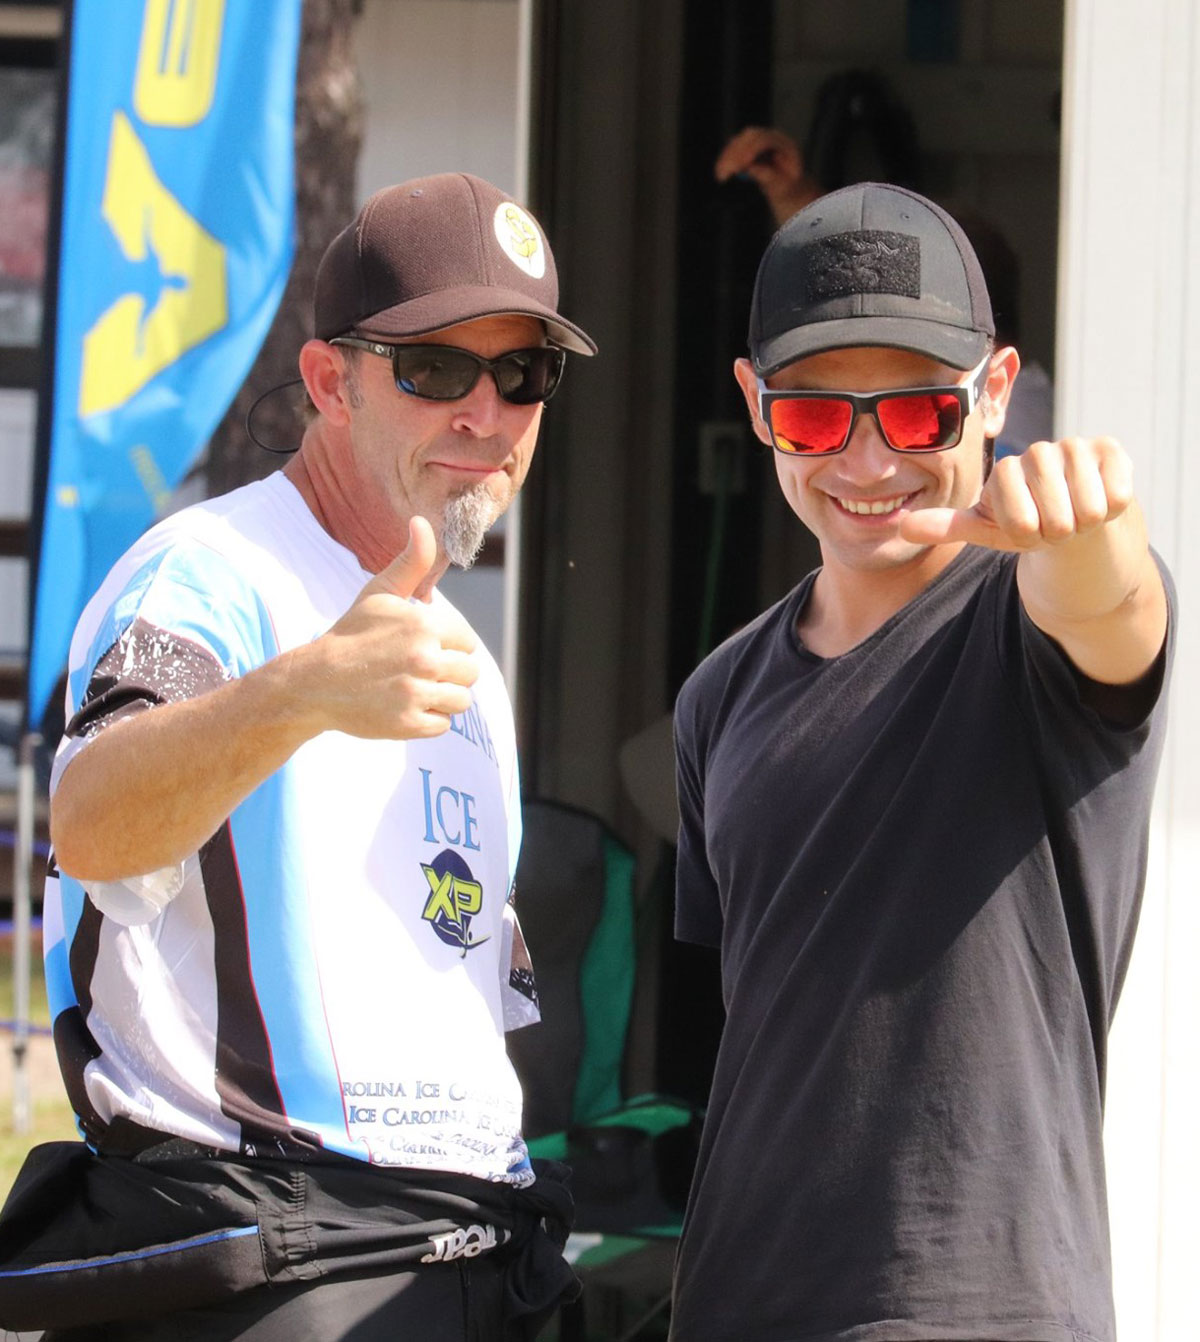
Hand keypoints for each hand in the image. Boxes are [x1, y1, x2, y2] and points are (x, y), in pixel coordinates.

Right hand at [298, 516, 479, 738]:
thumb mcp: (379, 593)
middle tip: (418, 671)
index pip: (468, 642)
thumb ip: (411, 561)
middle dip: (450, 673)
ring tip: (414, 689)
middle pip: (470, 672)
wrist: (313, 682)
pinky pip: (443, 725)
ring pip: (461, 701)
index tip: (422, 647)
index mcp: (425, 625)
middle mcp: (425, 659)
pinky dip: (428, 720)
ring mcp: (416, 694)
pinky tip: (404, 706)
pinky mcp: (408, 724)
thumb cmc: (351, 634)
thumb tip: (422, 522)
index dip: (448, 645)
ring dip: (442, 697)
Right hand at [714, 126, 821, 224]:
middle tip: (727, 171)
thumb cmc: (788, 187)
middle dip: (736, 152)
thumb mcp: (782, 185)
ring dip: (727, 156)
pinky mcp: (749, 146)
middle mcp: (772, 137)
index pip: (767, 140)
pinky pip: (734, 148)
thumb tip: (750, 168)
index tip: (742, 163)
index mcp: (785, 144)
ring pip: (739, 141)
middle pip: (750, 136)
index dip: (752, 149)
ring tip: (721, 175)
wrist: (788, 186)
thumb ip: (768, 175)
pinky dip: (725, 159)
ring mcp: (760, 140)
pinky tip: (720, 171)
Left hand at [899, 437, 1134, 552]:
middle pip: (1055, 516)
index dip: (1026, 533)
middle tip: (1054, 525)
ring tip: (1075, 514)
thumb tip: (903, 527)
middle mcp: (1040, 451)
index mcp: (1007, 469)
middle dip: (1056, 533)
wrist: (1070, 519)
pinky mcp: (1112, 450)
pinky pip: (1118, 495)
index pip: (1019, 518)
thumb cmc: (1025, 523)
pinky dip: (1111, 510)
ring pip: (1089, 508)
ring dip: (1084, 524)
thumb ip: (946, 527)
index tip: (1026, 528)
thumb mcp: (985, 529)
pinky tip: (1100, 500)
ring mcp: (1077, 447)